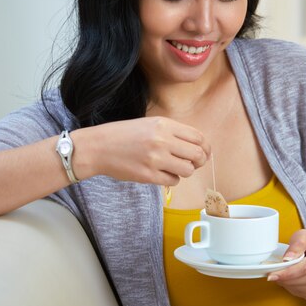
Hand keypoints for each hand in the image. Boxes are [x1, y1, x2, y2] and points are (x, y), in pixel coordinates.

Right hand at [76, 116, 210, 185]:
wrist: (99, 147)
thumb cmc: (125, 135)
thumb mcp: (150, 124)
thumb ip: (173, 132)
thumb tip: (197, 146)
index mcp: (164, 125)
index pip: (198, 137)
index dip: (205, 148)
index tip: (204, 153)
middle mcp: (162, 140)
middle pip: (197, 155)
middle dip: (200, 161)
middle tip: (193, 163)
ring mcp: (155, 159)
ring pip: (187, 170)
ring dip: (185, 171)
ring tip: (174, 168)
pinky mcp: (148, 175)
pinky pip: (173, 181)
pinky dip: (171, 179)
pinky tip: (162, 173)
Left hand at [267, 229, 305, 299]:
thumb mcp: (305, 235)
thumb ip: (297, 244)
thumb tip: (287, 259)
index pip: (303, 268)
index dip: (286, 273)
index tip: (271, 275)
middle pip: (298, 280)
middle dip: (282, 277)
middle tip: (272, 270)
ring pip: (296, 288)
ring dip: (284, 281)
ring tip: (283, 270)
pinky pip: (297, 293)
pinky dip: (289, 285)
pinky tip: (290, 276)